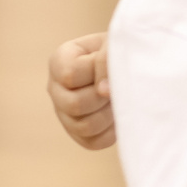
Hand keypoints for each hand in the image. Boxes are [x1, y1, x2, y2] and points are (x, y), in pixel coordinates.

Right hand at [47, 32, 112, 149]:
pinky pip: (93, 142)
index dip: (96, 74)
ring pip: (84, 126)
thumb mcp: (113, 45)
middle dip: (103, 98)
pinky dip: (112, 131)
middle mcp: (55, 88)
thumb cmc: (120, 51)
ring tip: (119, 100)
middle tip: (117, 88)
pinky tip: (118, 114)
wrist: (130, 67)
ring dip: (109, 114)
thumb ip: (105, 60)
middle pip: (74, 104)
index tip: (113, 67)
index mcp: (60, 61)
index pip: (70, 75)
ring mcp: (64, 113)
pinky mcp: (78, 133)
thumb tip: (103, 90)